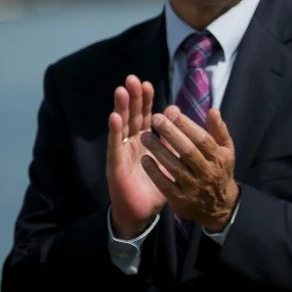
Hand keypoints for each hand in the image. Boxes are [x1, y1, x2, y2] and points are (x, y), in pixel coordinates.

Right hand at [106, 75, 164, 238]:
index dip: (145, 101)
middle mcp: (131, 144)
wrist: (143, 212)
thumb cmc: (157, 185)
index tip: (147, 83)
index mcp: (145, 141)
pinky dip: (115, 131)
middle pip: (131, 116)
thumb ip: (175, 139)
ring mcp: (122, 153)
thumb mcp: (171, 159)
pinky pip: (115, 146)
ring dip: (121, 108)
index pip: (145, 116)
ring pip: (121, 127)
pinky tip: (114, 117)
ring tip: (121, 90)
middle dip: (132, 98)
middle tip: (132, 79)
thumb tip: (177, 113)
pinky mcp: (115, 165)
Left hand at [140, 106, 239, 232]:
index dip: (186, 125)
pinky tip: (144, 159)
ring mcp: (193, 188)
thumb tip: (212, 109)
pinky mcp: (180, 200)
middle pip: (187, 151)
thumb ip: (219, 130)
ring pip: (174, 167)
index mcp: (219, 158)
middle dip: (170, 133)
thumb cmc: (220, 171)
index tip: (171, 111)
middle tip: (155, 118)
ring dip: (158, 150)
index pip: (202, 139)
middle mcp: (207, 172)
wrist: (219, 206)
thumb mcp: (226, 150)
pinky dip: (154, 172)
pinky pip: (165, 184)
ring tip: (145, 136)